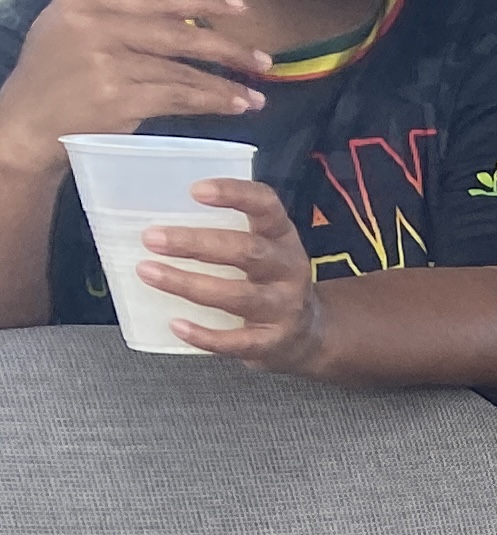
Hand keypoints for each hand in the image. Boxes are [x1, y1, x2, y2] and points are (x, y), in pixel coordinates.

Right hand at [0, 0, 271, 177]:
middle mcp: (96, 26)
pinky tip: (235, 107)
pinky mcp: (120, 98)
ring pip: (181, 70)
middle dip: (224, 47)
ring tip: (258, 94)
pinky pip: (177, 98)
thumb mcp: (61, 22)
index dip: (200, 3)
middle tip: (264, 58)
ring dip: (225, 84)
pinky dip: (210, 102)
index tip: (241, 8)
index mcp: (85, 3)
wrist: (27, 120)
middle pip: (175, 34)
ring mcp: (108, 63)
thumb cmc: (49, 72)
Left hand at [133, 178, 323, 367]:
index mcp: (282, 238)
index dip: (234, 194)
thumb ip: (224, 231)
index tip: (195, 191)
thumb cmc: (267, 280)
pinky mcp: (273, 343)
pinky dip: (205, 335)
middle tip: (151, 238)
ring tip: (148, 272)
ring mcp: (284, 308)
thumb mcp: (262, 247)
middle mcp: (288, 270)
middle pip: (247, 252)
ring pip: (237, 296)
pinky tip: (176, 325)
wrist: (309, 334)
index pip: (266, 206)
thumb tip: (151, 216)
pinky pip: (237, 341)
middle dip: (196, 244)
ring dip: (188, 284)